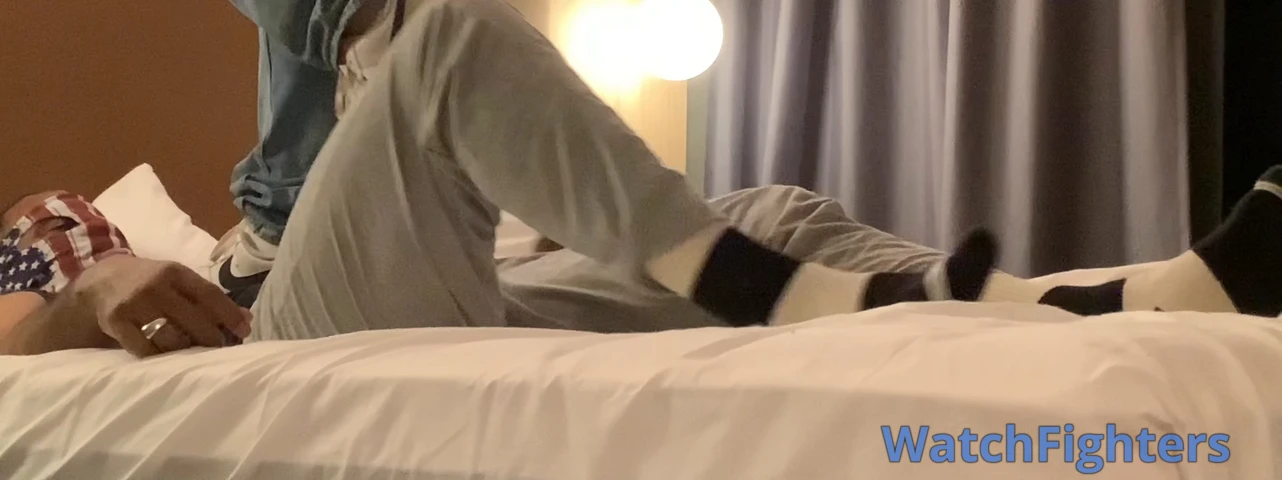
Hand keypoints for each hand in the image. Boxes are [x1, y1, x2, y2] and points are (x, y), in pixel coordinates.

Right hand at [72, 256, 250, 357]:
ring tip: (196, 355)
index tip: (244, 332)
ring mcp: (134, 305)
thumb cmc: (152, 284)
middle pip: (194, 320)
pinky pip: (145, 350)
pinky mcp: (117, 323)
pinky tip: (169, 360)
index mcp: (175, 272)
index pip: (209, 295)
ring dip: (188, 351)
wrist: (102, 282)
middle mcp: (155, 287)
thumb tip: (246, 319)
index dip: (229, 315)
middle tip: (220, 350)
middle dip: (212, 339)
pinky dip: (161, 357)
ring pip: (171, 338)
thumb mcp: (179, 281)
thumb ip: (210, 298)